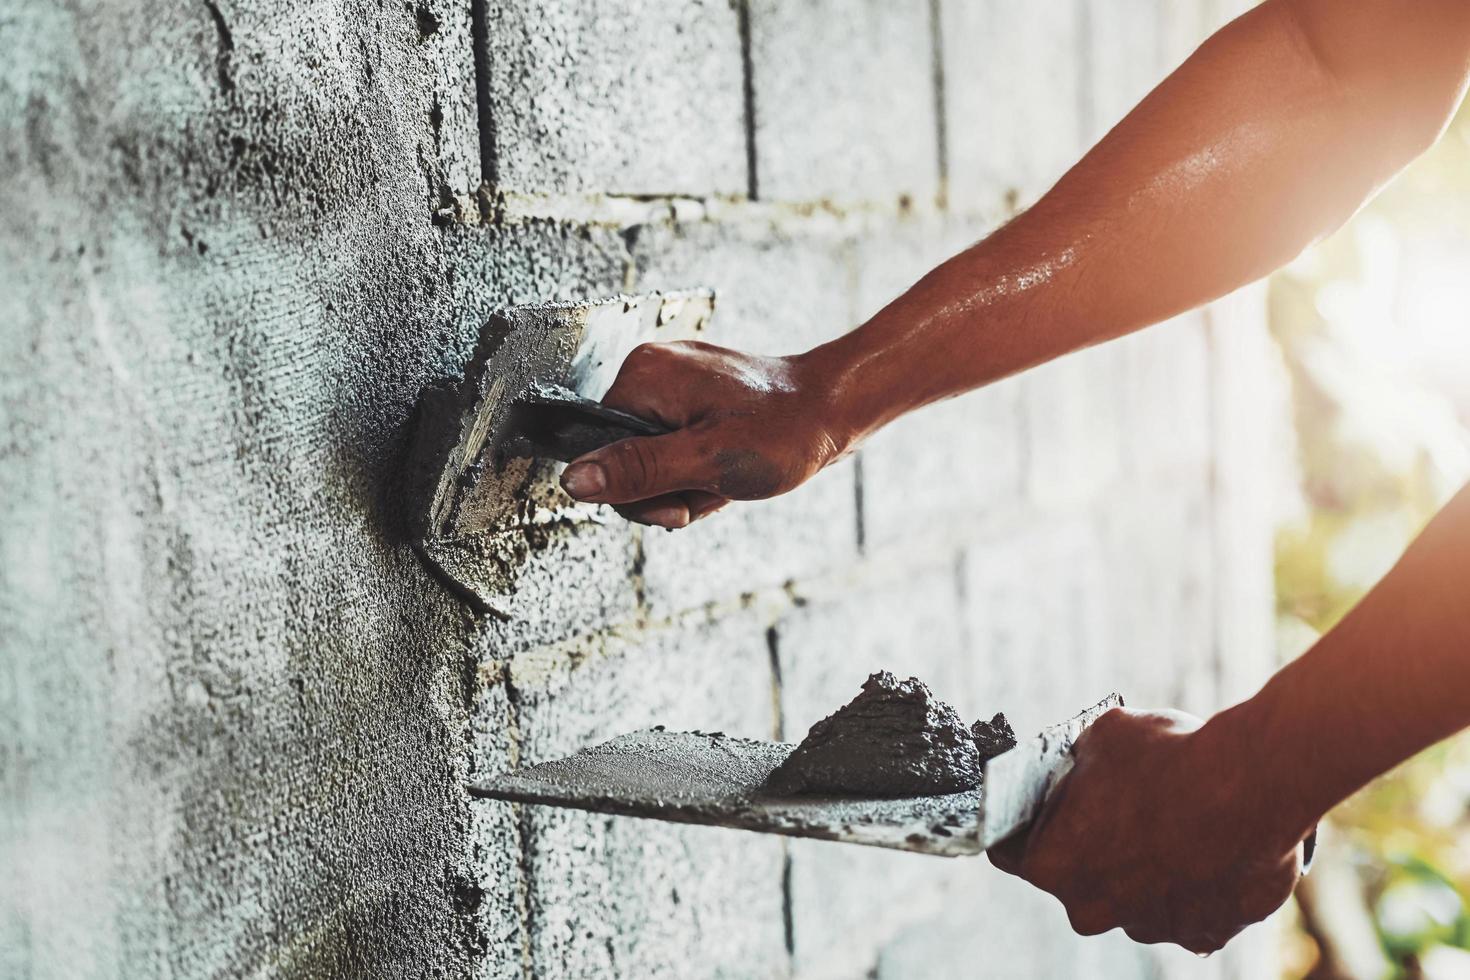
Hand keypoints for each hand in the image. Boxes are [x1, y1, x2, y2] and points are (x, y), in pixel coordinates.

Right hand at [559, 341, 852, 527]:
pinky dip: (702, 469)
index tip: (681, 493)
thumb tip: (575, 481)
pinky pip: (678, 449)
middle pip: (626, 458)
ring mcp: (674, 384)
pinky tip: (730, 468)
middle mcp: (652, 371)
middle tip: (712, 486)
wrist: (836, 409)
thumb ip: (637, 470)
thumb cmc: (784, 429)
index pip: (599, 449)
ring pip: (654, 460)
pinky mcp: (694, 399)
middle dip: (668, 488)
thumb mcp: (706, 460)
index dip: (637, 488)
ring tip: (727, 476)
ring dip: (689, 483)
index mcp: (643, 376)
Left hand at [988, 708, 1308, 953]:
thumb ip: (1079, 762)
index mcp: (1051, 863)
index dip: (1026, 823)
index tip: (1044, 807)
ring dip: (1143, 866)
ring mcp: (1148, 926)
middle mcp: (1091, 908)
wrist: (1255, 786)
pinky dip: (1190, 883)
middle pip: (1074, 876)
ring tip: (1173, 820)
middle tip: (1120, 805)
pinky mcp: (1202, 934)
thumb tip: (1080, 763)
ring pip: (1131, 895)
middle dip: (1090, 845)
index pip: (1011, 849)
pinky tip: (1205, 846)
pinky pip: (1184, 908)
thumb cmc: (1169, 756)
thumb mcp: (1103, 735)